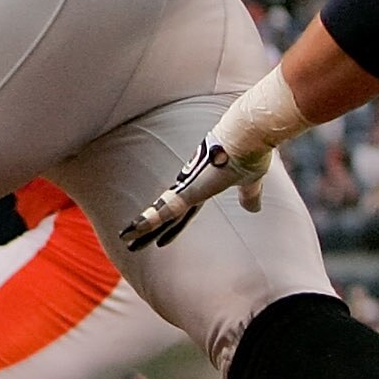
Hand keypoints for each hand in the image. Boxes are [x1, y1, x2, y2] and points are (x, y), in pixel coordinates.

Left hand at [120, 136, 273, 250]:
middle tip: (130, 242)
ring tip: (125, 240)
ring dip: (143, 228)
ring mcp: (187, 187)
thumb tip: (252, 209)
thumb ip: (249, 194)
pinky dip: (150, 220)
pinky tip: (135, 229)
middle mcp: (190, 185)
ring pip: (160, 213)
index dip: (172, 225)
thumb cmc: (250, 153)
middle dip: (150, 229)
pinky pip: (166, 209)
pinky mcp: (189, 190)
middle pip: (166, 213)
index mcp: (203, 185)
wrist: (248, 136)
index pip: (184, 211)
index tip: (161, 238)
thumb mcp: (251, 181)